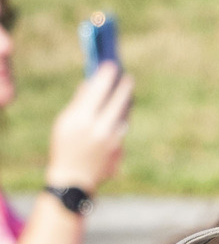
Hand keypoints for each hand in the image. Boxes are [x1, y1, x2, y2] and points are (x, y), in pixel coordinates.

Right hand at [46, 53, 133, 194]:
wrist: (73, 178)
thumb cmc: (65, 146)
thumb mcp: (64, 122)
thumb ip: (79, 102)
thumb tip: (91, 82)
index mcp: (80, 119)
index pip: (98, 90)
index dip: (107, 76)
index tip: (112, 65)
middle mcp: (98, 128)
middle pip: (118, 101)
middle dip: (124, 87)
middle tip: (128, 77)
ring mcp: (111, 140)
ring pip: (124, 114)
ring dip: (126, 102)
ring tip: (126, 92)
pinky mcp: (119, 149)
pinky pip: (123, 127)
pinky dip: (123, 117)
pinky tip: (121, 112)